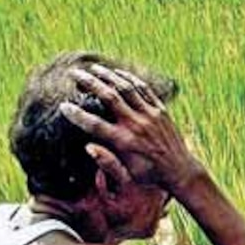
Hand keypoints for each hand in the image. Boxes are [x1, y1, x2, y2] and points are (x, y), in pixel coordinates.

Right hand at [59, 64, 198, 193]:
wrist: (180, 171)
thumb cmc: (150, 176)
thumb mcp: (127, 176)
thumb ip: (107, 162)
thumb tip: (88, 147)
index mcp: (125, 142)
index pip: (94, 125)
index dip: (77, 115)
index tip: (63, 106)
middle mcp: (136, 125)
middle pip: (108, 97)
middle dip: (88, 82)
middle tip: (73, 73)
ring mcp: (150, 115)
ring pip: (126, 88)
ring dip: (107, 75)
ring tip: (92, 68)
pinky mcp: (161, 110)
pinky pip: (143, 89)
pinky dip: (129, 79)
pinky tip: (117, 74)